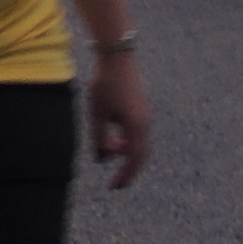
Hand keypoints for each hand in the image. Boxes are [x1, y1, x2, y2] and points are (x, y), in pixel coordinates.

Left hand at [87, 50, 151, 190]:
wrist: (118, 56)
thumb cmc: (105, 83)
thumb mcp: (97, 112)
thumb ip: (99, 137)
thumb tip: (102, 158)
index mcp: (136, 126)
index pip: (134, 159)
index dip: (125, 176)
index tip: (114, 187)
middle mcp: (145, 122)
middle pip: (141, 154)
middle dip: (128, 169)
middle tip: (116, 183)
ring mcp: (145, 114)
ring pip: (139, 142)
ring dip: (125, 152)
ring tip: (108, 148)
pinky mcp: (141, 107)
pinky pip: (137, 132)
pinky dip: (127, 140)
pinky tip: (113, 135)